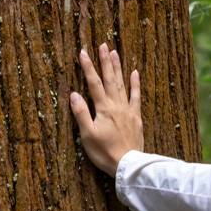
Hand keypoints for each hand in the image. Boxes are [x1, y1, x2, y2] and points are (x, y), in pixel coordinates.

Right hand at [70, 44, 142, 175]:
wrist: (128, 165)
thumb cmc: (105, 152)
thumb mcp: (87, 135)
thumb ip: (81, 113)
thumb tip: (74, 94)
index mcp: (103, 109)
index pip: (94, 83)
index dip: (88, 67)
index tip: (83, 52)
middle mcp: (116, 105)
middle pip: (110, 79)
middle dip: (105, 61)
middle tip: (103, 45)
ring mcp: (128, 110)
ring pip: (122, 84)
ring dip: (118, 68)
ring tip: (115, 52)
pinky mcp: (136, 118)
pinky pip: (136, 97)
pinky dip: (135, 84)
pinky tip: (134, 73)